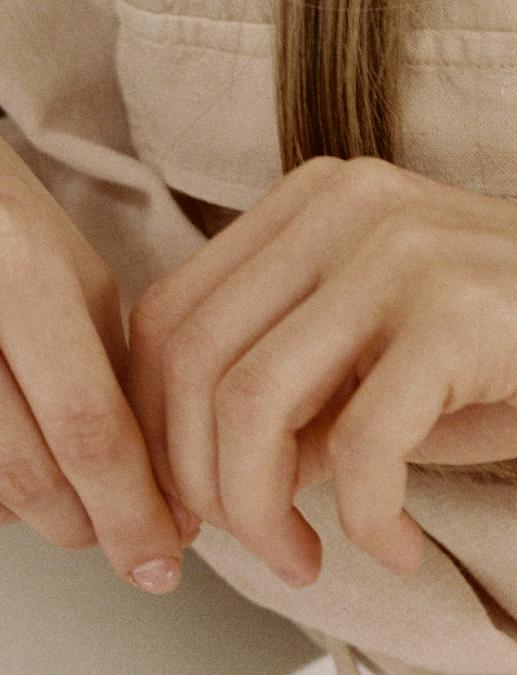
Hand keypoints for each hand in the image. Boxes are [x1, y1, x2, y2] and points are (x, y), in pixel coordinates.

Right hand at [0, 137, 185, 593]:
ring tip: (82, 498)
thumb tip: (160, 476)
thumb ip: (117, 367)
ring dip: (40, 513)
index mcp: (25, 268)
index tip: (164, 559)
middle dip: (93, 525)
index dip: (132, 509)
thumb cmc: (1, 220)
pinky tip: (21, 470)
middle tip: (137, 540)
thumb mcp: (75, 276)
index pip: (89, 426)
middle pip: (28, 474)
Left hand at [128, 157, 516, 585]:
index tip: (194, 508)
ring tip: (308, 556)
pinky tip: (401, 544)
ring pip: (257, 401)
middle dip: (198, 484)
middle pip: (198, 359)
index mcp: (324, 201)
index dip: (162, 430)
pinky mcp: (465, 311)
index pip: (175, 316)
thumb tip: (217, 473)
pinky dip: (367, 520)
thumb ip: (306, 398)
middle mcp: (353, 206)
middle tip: (251, 549)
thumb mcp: (398, 372)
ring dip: (262, 510)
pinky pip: (363, 443)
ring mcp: (409, 250)